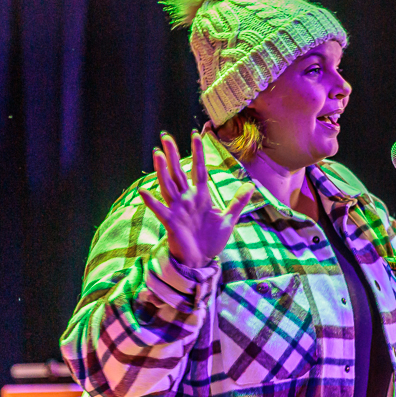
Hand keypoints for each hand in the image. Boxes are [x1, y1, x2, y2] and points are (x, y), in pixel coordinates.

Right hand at [139, 131, 254, 267]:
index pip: (198, 170)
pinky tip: (143, 191)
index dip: (198, 153)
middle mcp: (187, 199)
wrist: (200, 261)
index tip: (197, 135)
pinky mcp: (171, 223)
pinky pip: (161, 210)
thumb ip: (237, 202)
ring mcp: (178, 210)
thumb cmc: (210, 240)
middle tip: (165, 137)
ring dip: (162, 171)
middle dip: (173, 155)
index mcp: (200, 196)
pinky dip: (152, 202)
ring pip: (168, 186)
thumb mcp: (227, 220)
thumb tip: (251, 186)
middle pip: (178, 173)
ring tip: (157, 155)